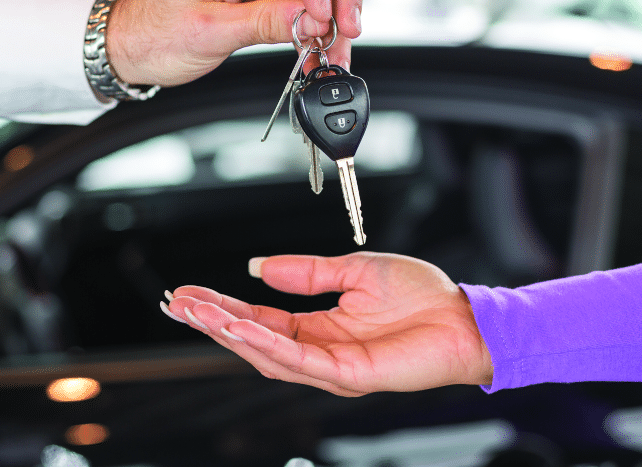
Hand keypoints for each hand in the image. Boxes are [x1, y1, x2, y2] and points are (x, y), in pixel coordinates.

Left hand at [107, 0, 362, 87]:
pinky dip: (320, 27)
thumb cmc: (154, 32)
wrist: (134, 48)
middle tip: (347, 26)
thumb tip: (310, 21)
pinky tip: (323, 51)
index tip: (321, 12)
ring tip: (336, 50)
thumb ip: (263, 22)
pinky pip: (306, 4)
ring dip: (334, 13)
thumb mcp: (208, 31)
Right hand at [162, 252, 492, 396]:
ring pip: (269, 354)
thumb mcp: (354, 270)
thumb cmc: (421, 296)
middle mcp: (320, 349)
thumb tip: (260, 267)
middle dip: (214, 322)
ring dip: (231, 333)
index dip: (224, 307)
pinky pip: (299, 359)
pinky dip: (267, 344)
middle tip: (179, 304)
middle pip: (254, 339)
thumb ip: (308, 271)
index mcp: (321, 326)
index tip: (192, 292)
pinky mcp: (349, 374)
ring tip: (199, 313)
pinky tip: (241, 327)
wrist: (462, 316)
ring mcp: (332, 366)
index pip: (261, 318)